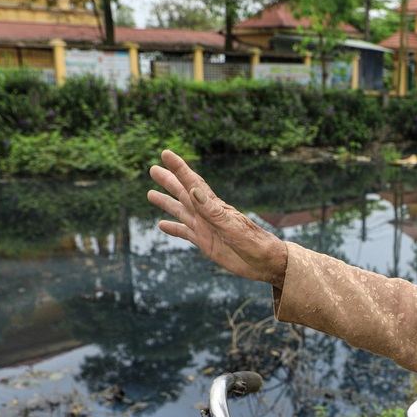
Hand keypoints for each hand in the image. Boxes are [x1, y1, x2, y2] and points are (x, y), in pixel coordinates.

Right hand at [148, 150, 288, 286]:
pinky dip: (173, 228)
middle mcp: (207, 214)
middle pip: (183, 193)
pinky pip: (185, 233)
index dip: (179, 168)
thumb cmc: (254, 243)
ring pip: (181, 211)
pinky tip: (162, 225)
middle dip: (169, 181)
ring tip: (150, 194)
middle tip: (153, 169)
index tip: (166, 153)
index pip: (193, 182)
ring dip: (166, 202)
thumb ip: (212, 211)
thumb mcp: (232, 227)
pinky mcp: (206, 243)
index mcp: (214, 207)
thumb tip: (193, 189)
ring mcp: (206, 228)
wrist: (266, 262)